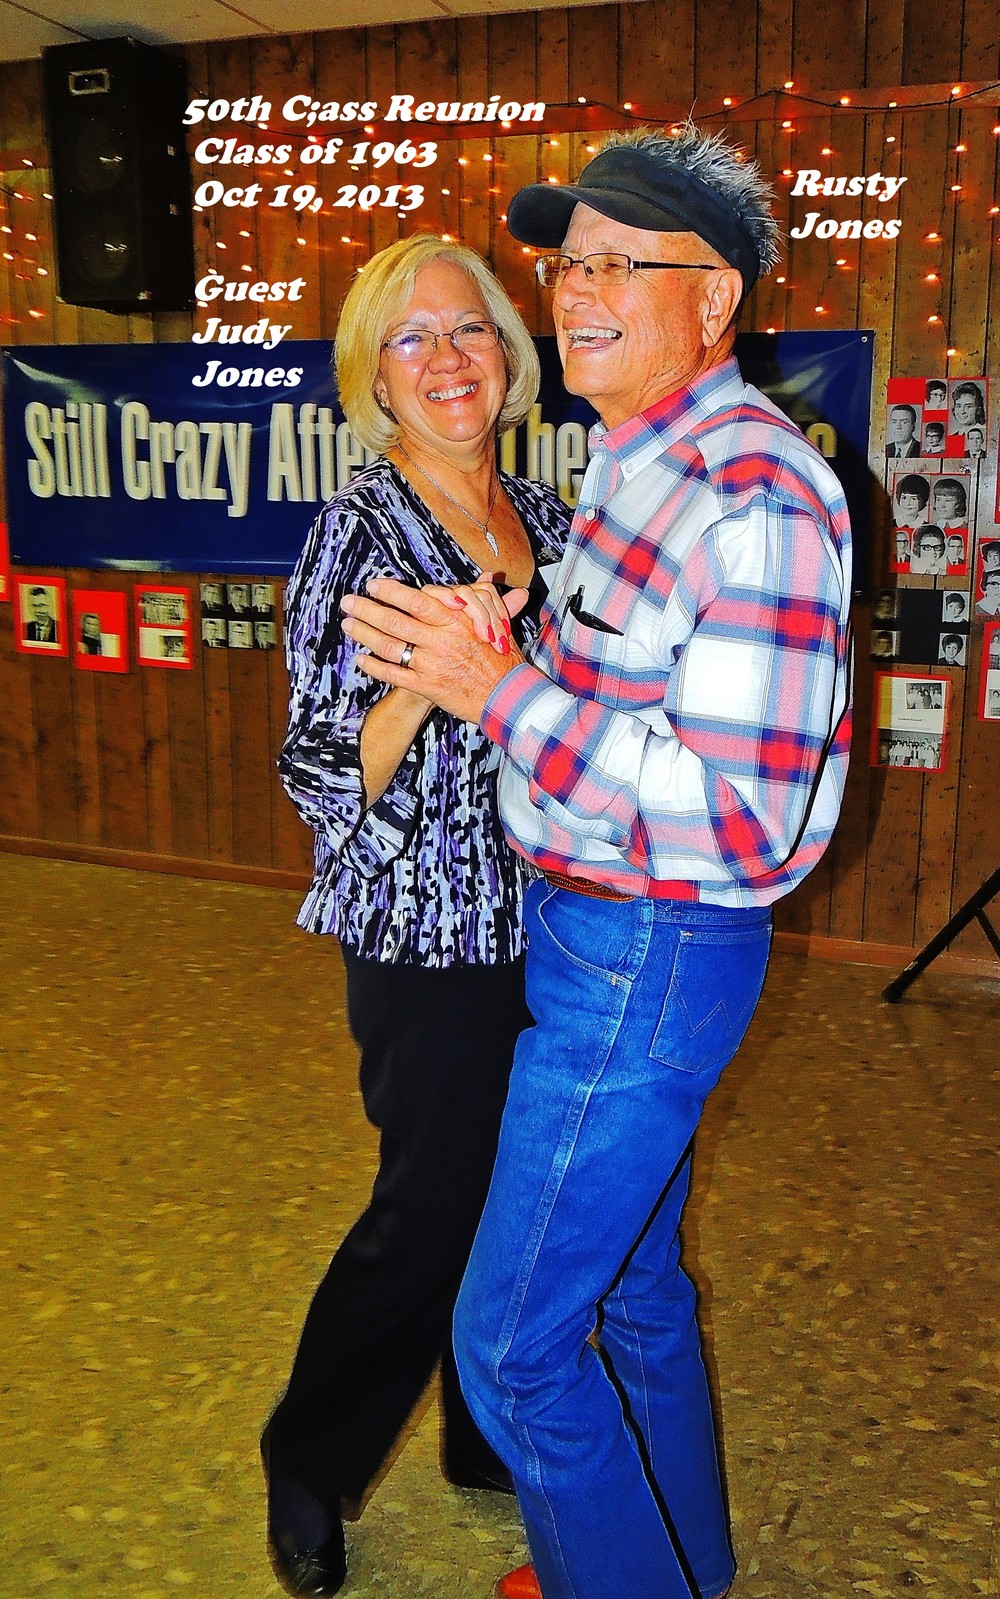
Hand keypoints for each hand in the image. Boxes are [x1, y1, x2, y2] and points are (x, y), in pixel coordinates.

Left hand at [340, 577, 522, 722]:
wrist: (508, 696)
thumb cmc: (503, 658)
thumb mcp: (498, 623)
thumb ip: (485, 599)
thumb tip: (487, 575)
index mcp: (456, 621)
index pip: (417, 600)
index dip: (392, 592)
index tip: (374, 585)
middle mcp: (441, 641)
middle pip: (395, 622)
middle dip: (367, 610)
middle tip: (348, 602)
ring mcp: (432, 665)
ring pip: (390, 647)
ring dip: (365, 634)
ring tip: (348, 625)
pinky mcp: (428, 687)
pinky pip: (394, 676)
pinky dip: (374, 667)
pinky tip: (359, 658)